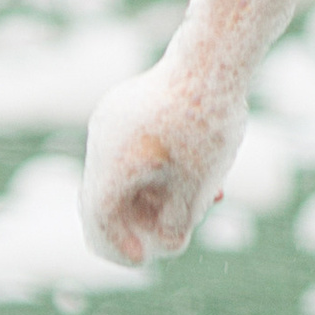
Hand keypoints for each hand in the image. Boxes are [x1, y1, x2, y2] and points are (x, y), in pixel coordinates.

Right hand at [81, 61, 242, 269]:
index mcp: (112, 162)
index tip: (143, 259)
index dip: (117, 247)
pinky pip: (135, 148)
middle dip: (144, 219)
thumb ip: (176, 224)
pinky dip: (160, 167)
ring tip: (207, 195)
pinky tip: (202, 170)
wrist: (215, 55)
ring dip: (159, 192)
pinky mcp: (128, 105)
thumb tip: (164, 244)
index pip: (99, 218)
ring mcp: (112, 118)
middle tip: (181, 225)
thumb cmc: (207, 123)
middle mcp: (103, 139)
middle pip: (110, 197)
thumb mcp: (198, 186)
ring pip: (126, 173)